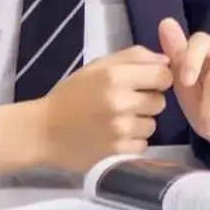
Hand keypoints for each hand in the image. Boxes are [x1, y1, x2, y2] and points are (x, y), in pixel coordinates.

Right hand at [32, 46, 172, 171]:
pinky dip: (132, 141)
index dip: (157, 79)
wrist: (43, 131)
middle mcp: (120, 103)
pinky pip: (142, 144)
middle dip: (147, 101)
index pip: (163, 76)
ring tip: (117, 120)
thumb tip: (166, 60)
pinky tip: (113, 136)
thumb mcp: (97, 66)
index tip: (146, 83)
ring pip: (152, 125)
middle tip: (126, 102)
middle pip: (160, 101)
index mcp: (114, 77)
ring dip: (140, 122)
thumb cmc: (71, 95)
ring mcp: (120, 130)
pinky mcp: (119, 152)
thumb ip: (133, 57)